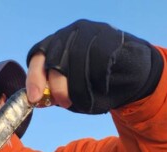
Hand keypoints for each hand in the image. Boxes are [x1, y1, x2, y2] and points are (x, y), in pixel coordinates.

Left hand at [26, 20, 162, 113]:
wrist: (132, 75)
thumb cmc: (97, 86)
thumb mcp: (71, 91)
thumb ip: (54, 94)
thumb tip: (37, 101)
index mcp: (56, 45)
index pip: (38, 56)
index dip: (34, 78)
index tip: (36, 98)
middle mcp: (70, 34)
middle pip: (54, 61)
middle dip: (57, 87)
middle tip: (64, 103)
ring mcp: (89, 33)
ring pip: (75, 62)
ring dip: (78, 88)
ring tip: (85, 100)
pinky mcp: (108, 38)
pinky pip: (96, 63)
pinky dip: (96, 82)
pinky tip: (101, 88)